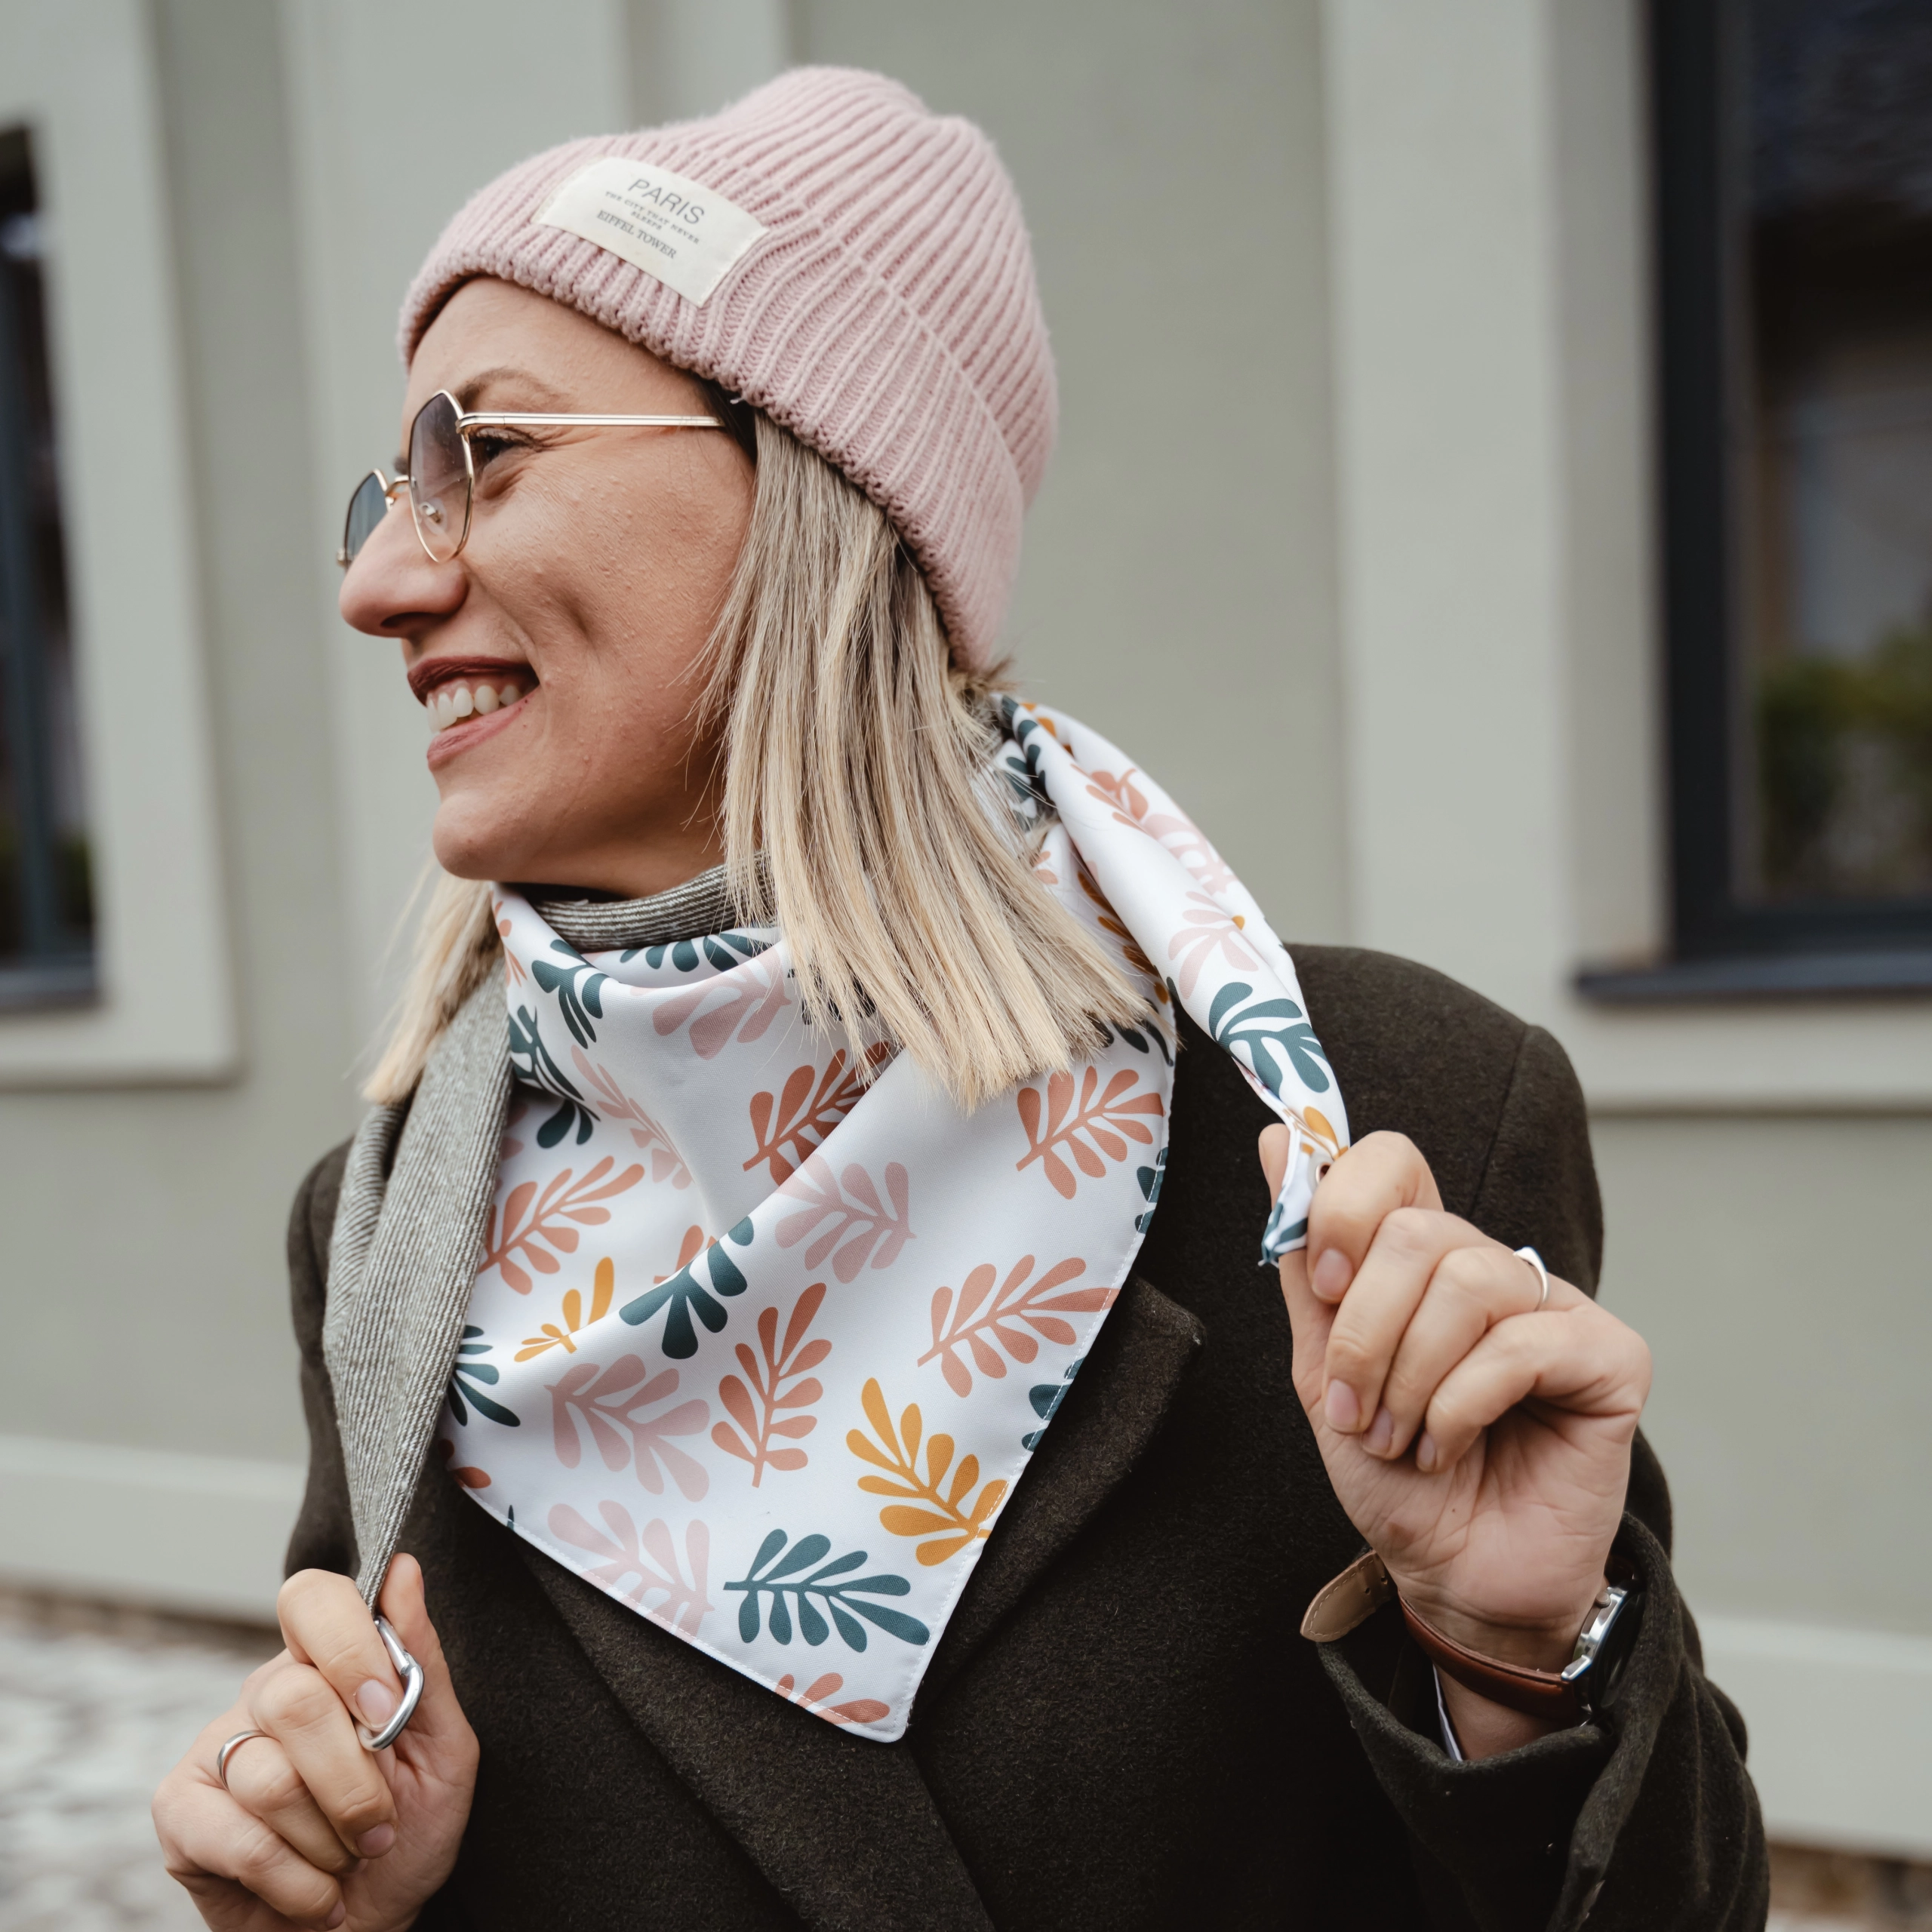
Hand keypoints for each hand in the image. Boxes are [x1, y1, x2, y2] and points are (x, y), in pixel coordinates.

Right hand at [153, 1555, 477, 1929]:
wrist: (373, 1924)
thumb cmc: (409, 1831)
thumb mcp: (443, 1747)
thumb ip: (423, 1661)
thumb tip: (405, 1569)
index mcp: (326, 1661)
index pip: (313, 1598)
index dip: (349, 1646)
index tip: (386, 1708)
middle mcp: (265, 1692)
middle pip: (294, 1698)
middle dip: (355, 1780)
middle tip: (379, 1825)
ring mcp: (215, 1748)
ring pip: (272, 1779)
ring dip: (331, 1839)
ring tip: (347, 1858)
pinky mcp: (180, 1812)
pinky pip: (241, 1840)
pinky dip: (297, 1880)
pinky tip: (313, 1891)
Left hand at [1261, 1127, 1650, 1755]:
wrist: (1454, 1578)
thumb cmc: (1395, 1478)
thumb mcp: (1323, 1370)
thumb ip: (1307, 1265)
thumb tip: (1279, 1143)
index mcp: (1425, 1261)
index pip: (1394, 1162)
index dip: (1346, 1204)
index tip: (1322, 1280)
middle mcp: (1494, 1268)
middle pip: (1418, 1231)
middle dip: (1364, 1332)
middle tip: (1356, 1408)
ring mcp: (1559, 1307)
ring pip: (1465, 1284)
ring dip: (1408, 1379)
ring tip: (1402, 1438)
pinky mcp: (1611, 1356)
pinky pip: (1520, 1345)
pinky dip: (1460, 1406)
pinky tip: (1450, 1447)